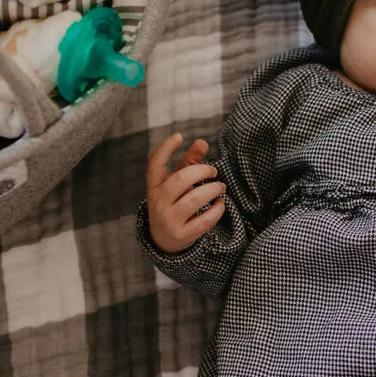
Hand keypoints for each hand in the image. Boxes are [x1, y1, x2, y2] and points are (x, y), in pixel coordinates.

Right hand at [146, 133, 225, 252]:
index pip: (154, 164)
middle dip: (203, 171)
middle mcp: (158, 203)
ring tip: (221, 187)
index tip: (179, 136)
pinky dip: (218, 209)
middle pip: (181, 179)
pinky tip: (221, 204)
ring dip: (213, 189)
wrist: (164, 241)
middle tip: (214, 171)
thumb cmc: (173, 204)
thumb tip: (202, 142)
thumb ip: (189, 162)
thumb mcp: (177, 184)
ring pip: (195, 199)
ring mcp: (169, 219)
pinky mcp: (182, 234)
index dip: (165, 149)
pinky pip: (205, 220)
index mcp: (154, 187)